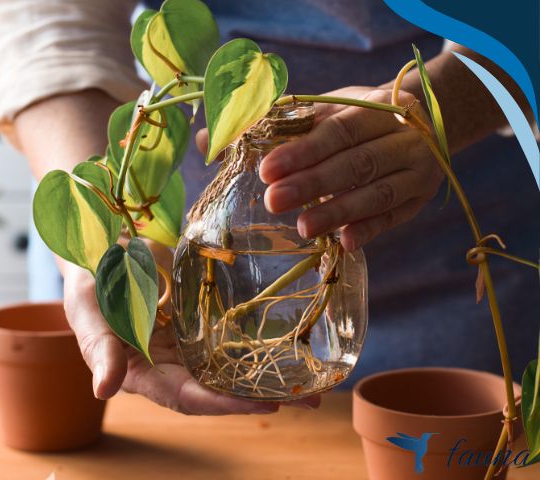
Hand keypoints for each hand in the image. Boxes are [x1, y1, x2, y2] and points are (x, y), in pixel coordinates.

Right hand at [61, 240, 320, 414]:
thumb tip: (102, 391)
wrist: (102, 248)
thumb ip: (99, 349)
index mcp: (143, 373)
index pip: (187, 397)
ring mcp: (189, 345)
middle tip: (312, 401)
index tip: (266, 404)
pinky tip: (293, 344)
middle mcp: (171, 366)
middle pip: (220, 390)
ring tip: (317, 383)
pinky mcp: (200, 322)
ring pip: (232, 367)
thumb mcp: (87, 312)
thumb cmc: (88, 282)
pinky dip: (261, 344)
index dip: (224, 404)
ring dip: (271, 376)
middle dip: (263, 397)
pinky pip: (233, 337)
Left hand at [198, 87, 443, 251]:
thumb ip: (268, 125)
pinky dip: (371, 230)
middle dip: (312, 184)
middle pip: (354, 163)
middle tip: (273, 202)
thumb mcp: (320, 111)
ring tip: (302, 228)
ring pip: (378, 193)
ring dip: (338, 212)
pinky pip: (395, 217)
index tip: (265, 170)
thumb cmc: (354, 120)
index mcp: (370, 108)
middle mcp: (399, 137)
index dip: (301, 151)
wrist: (424, 121)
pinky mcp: (419, 198)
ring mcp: (415, 169)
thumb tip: (206, 140)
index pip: (334, 130)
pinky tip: (345, 243)